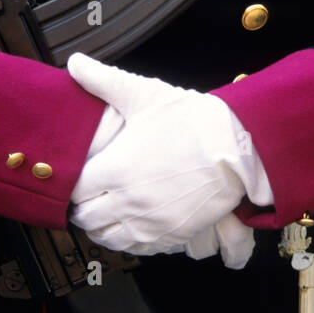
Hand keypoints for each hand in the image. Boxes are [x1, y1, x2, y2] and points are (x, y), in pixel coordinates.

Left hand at [67, 55, 256, 264]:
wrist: (238, 148)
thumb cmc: (192, 121)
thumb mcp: (144, 94)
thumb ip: (103, 80)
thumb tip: (75, 63)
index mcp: (116, 169)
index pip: (77, 190)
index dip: (75, 182)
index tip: (80, 175)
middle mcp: (129, 201)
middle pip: (87, 218)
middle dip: (83, 207)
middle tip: (88, 196)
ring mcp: (151, 222)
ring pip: (110, 239)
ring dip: (102, 227)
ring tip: (105, 214)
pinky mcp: (172, 234)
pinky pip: (138, 249)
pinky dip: (129, 241)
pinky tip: (131, 227)